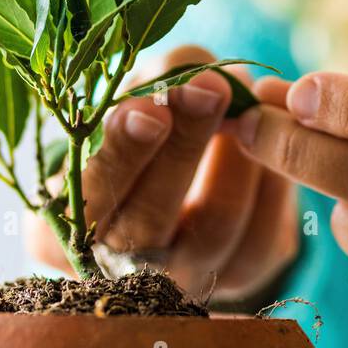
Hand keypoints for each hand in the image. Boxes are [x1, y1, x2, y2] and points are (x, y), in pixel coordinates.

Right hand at [25, 45, 298, 297]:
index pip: (90, 197)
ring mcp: (186, 279)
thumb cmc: (145, 130)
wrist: (187, 179)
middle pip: (150, 219)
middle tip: (209, 90)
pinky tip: (274, 134)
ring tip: (246, 100)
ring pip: (215, 226)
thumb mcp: (133, 101)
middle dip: (183, 148)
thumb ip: (155, 82)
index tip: (149, 110)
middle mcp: (124, 268)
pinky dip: (273, 180)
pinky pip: (266, 235)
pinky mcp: (243, 275)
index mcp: (72, 228)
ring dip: (235, 156)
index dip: (121, 154)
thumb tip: (196, 69)